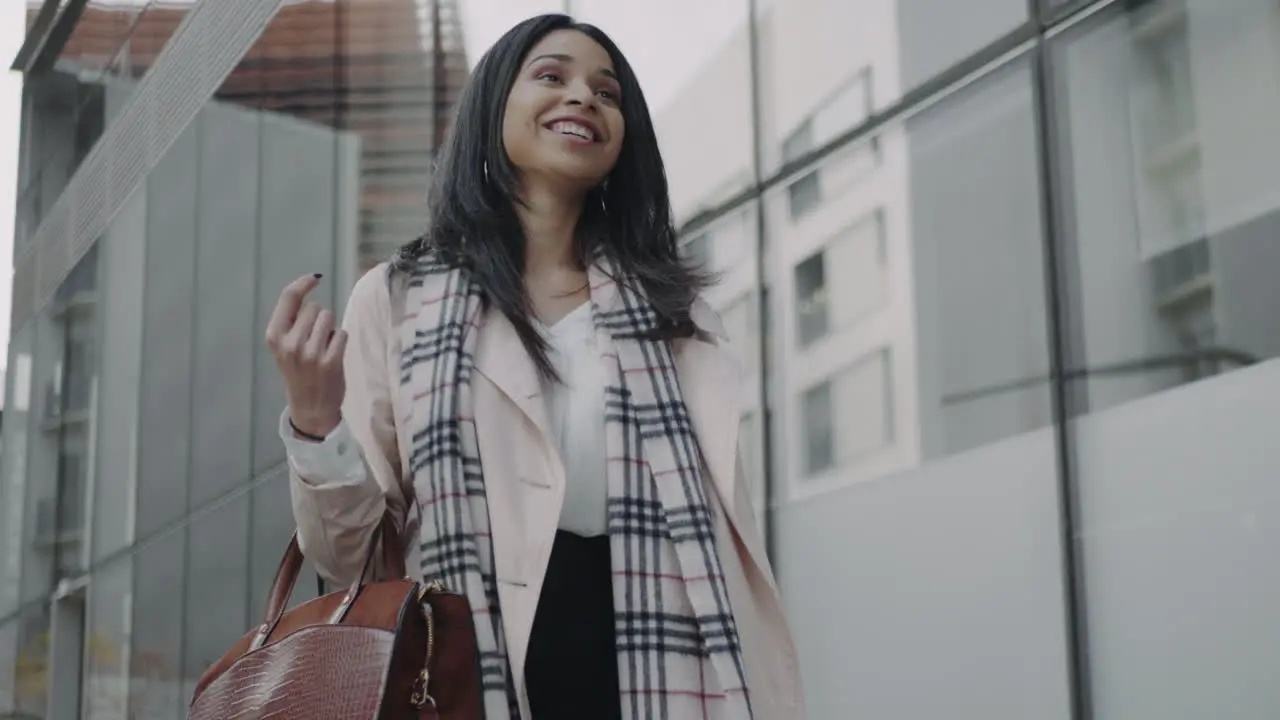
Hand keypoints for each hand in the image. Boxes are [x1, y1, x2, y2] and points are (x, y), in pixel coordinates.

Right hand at [265, 274, 346, 438]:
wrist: (310, 407)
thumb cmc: (298, 371)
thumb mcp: (284, 345)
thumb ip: (292, 318)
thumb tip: (309, 281)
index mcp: (274, 337)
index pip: (288, 298)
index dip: (303, 284)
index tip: (315, 278)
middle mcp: (290, 344)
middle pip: (314, 307)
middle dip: (317, 319)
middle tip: (312, 341)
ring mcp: (310, 354)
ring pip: (329, 318)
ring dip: (329, 329)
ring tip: (322, 348)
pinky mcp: (331, 362)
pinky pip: (341, 333)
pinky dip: (340, 341)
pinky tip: (332, 355)